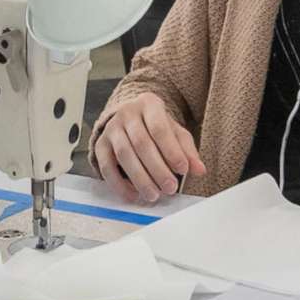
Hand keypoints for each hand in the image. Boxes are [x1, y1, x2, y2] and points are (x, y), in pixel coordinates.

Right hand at [91, 89, 204, 204]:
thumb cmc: (155, 126)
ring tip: (154, 195)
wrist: (130, 118)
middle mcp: (127, 113)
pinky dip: (119, 184)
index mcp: (149, 104)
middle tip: (169, 188)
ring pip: (124, 154)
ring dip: (140, 178)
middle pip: (141, 143)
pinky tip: (133, 195)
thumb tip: (199, 169)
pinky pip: (107, 166)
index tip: (183, 169)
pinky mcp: (100, 144)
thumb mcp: (175, 133)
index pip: (159, 128)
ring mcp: (111, 128)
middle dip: (157, 169)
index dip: (171, 151)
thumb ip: (187, 151)